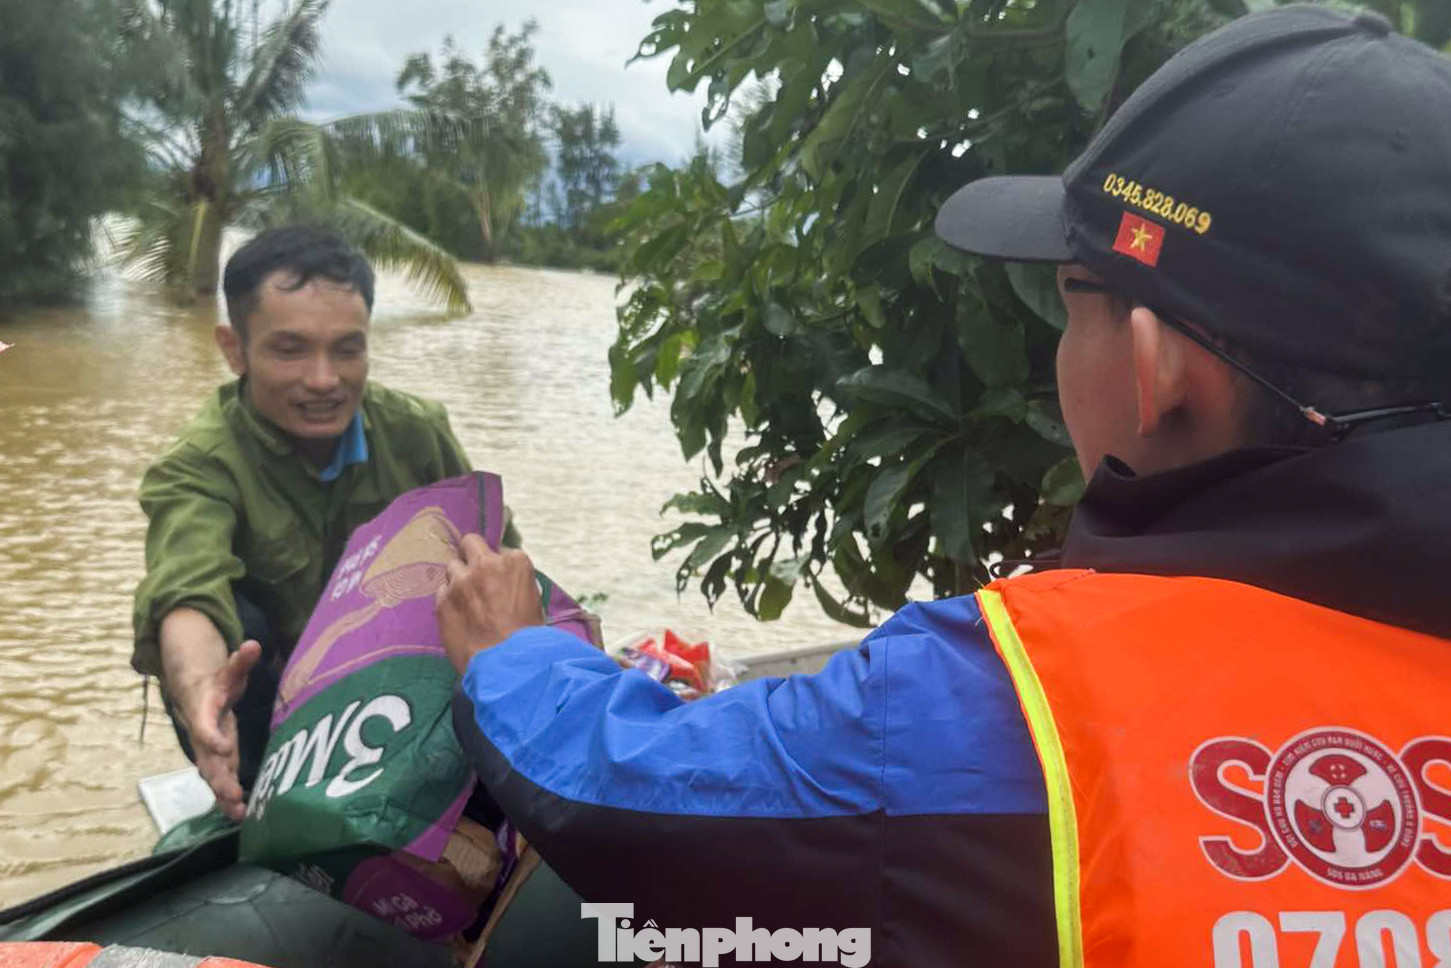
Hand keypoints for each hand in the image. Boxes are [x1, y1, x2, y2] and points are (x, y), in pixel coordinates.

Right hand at [178, 640, 260, 820]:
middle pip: (206, 759)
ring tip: (238, 812)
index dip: (211, 737)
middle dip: (218, 777)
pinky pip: (221, 780)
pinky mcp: (219, 760)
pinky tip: (242, 813)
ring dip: (223, 794)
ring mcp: (209, 750)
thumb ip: (240, 661)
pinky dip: (228, 797)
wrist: (197, 694)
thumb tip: (253, 644)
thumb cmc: (217, 682)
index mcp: (203, 711)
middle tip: (232, 794)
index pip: (204, 725)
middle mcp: (203, 735)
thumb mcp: (229, 669)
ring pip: (212, 775)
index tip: (223, 747)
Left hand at [437, 534, 543, 673]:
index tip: (500, 580)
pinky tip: (458, 617)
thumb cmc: (529, 637)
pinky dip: (449, 601)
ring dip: (459, 580)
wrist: (508, 665)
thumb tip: (505, 584)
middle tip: (475, 574)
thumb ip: (516, 583)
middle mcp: (485, 565)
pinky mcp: (442, 602)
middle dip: (471, 555)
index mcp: (515, 563)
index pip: (503, 552)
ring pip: (452, 568)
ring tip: (466, 601)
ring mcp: (460, 582)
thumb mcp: (535, 601)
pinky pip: (441, 592)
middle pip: (469, 543)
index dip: (500, 567)